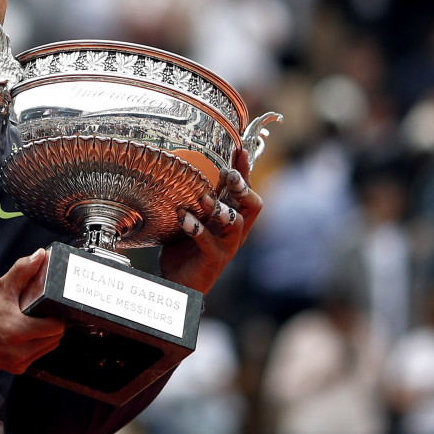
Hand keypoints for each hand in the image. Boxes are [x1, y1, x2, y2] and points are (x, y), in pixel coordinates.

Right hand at [0, 248, 65, 374]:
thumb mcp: (2, 287)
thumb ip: (23, 270)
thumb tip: (40, 255)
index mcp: (19, 330)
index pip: (57, 328)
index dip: (58, 316)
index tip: (51, 308)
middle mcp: (20, 351)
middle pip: (55, 339)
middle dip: (53, 326)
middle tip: (44, 314)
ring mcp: (17, 362)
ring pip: (47, 349)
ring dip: (45, 337)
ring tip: (35, 323)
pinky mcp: (14, 368)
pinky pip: (35, 356)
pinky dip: (35, 346)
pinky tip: (27, 335)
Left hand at [159, 148, 262, 294]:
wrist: (179, 283)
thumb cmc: (185, 248)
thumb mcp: (193, 217)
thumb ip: (195, 199)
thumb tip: (185, 168)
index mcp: (231, 218)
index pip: (245, 190)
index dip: (245, 170)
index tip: (240, 150)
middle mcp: (235, 231)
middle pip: (253, 204)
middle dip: (243, 187)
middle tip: (228, 174)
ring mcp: (227, 246)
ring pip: (237, 223)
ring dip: (221, 208)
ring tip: (204, 198)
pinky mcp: (214, 259)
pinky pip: (209, 242)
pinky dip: (196, 228)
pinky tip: (183, 218)